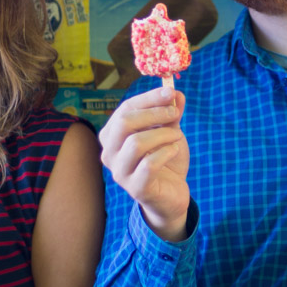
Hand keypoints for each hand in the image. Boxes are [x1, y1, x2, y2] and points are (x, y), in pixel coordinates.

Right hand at [99, 85, 189, 241]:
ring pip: (136, 143)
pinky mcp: (135, 188)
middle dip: (153, 113)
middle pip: (124, 123)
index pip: (125, 109)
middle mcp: (110, 153)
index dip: (148, 98)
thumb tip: (176, 93)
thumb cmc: (165, 159)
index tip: (170, 92)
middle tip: (175, 113)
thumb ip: (170, 114)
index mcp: (113, 135)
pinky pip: (149, 165)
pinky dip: (166, 152)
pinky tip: (174, 151)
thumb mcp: (169, 132)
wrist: (171, 194)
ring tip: (177, 137)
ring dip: (162, 135)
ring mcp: (120, 172)